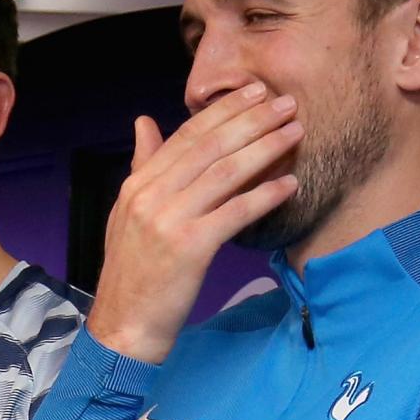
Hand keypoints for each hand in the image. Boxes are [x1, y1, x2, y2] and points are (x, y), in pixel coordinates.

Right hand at [87, 82, 302, 365]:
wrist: (124, 326)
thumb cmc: (133, 274)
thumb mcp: (126, 214)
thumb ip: (142, 167)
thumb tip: (144, 122)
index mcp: (137, 186)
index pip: (186, 136)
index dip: (223, 110)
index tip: (255, 92)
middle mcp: (149, 197)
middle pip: (209, 146)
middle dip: (252, 120)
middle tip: (286, 104)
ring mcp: (168, 221)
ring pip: (225, 172)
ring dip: (265, 148)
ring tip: (295, 133)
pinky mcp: (189, 248)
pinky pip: (235, 212)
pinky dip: (265, 196)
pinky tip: (289, 184)